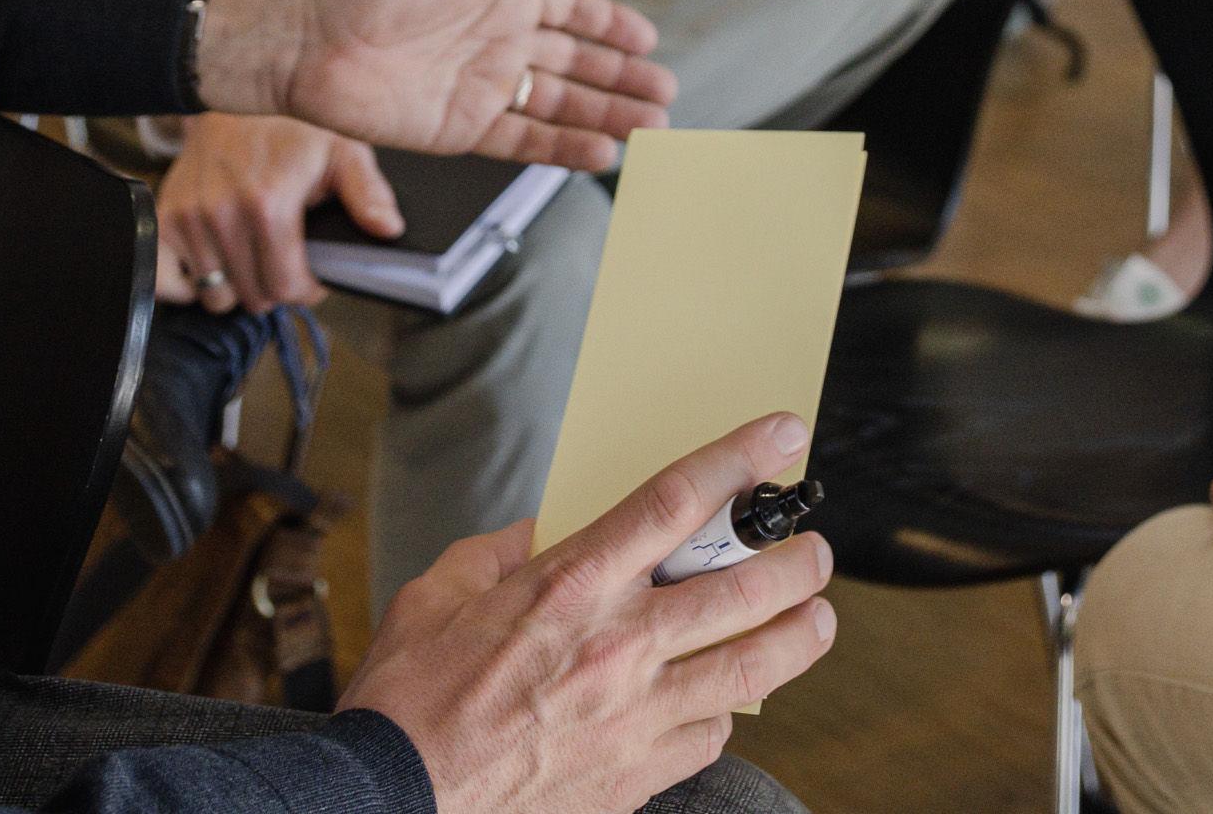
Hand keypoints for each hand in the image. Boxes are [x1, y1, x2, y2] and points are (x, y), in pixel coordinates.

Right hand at [156, 114, 394, 309]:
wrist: (232, 95)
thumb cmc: (291, 126)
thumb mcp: (341, 149)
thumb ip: (367, 193)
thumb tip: (387, 230)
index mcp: (268, 202)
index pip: (286, 287)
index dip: (307, 288)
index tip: (313, 273)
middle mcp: (221, 213)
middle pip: (253, 297)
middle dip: (276, 285)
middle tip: (286, 258)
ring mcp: (188, 217)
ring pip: (216, 296)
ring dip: (237, 283)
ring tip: (254, 252)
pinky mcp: (164, 218)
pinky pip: (169, 284)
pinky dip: (190, 282)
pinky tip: (216, 257)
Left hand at [195, 0, 674, 169]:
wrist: (307, 35)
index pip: (574, 11)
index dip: (612, 27)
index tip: (649, 41)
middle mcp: (498, 40)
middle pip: (577, 65)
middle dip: (623, 81)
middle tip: (666, 97)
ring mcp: (481, 87)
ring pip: (560, 106)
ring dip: (606, 117)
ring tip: (651, 131)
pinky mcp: (460, 129)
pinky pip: (524, 141)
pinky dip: (565, 150)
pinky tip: (601, 155)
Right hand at [344, 413, 840, 813]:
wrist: (395, 802)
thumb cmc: (408, 703)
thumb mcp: (436, 598)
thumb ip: (494, 555)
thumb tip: (529, 535)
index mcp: (572, 586)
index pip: (677, 501)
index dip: (740, 458)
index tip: (781, 435)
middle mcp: (619, 644)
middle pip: (745, 586)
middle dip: (797, 561)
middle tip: (815, 551)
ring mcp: (636, 713)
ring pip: (752, 665)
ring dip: (799, 636)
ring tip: (817, 619)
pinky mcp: (637, 773)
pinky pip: (709, 734)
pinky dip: (722, 712)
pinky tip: (722, 700)